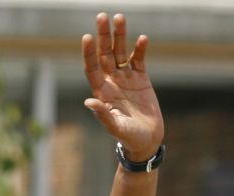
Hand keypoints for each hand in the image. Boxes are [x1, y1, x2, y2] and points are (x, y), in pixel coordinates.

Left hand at [82, 13, 163, 161]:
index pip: (92, 68)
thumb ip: (103, 115)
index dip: (89, 53)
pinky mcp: (141, 78)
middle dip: (103, 36)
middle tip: (101, 17)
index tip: (87, 37)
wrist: (146, 140)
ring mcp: (126, 78)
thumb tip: (89, 101)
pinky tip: (142, 38)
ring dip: (120, 36)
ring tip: (119, 17)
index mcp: (102, 92)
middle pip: (105, 54)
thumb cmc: (128, 137)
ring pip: (120, 52)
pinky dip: (140, 48)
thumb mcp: (115, 127)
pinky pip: (138, 59)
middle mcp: (111, 81)